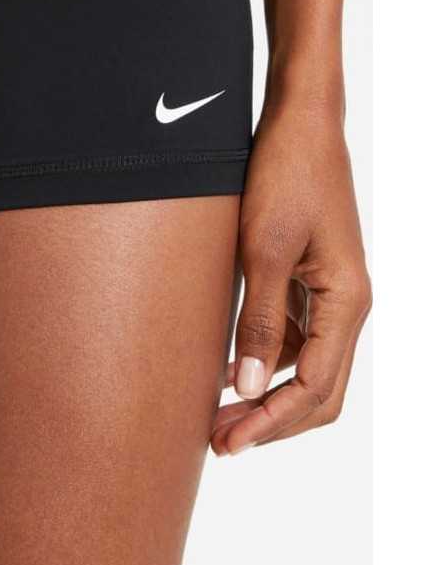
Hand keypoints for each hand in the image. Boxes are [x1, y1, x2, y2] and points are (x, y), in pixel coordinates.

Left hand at [211, 96, 370, 455]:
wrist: (299, 122)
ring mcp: (330, 292)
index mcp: (347, 301)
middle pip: (318, 391)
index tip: (229, 443)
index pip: (315, 389)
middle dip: (270, 422)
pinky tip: (229, 370)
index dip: (271, 423)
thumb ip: (259, 320)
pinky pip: (296, 337)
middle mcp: (347, 304)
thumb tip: (250, 387)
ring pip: (307, 368)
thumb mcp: (262, 249)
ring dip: (267, 396)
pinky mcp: (310, 277)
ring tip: (217, 416)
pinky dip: (267, 362)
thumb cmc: (284, 174)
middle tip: (218, 442)